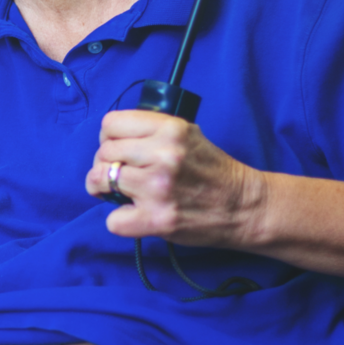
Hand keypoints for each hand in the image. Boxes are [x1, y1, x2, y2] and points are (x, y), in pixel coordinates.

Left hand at [85, 110, 267, 246]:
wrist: (244, 206)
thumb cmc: (211, 170)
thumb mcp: (188, 134)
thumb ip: (153, 131)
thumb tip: (112, 137)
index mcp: (170, 130)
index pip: (111, 124)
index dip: (108, 138)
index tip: (116, 150)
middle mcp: (163, 155)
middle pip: (103, 153)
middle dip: (104, 164)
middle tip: (118, 175)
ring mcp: (158, 188)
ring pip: (99, 180)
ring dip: (103, 189)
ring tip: (118, 193)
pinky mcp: (158, 219)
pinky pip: (112, 220)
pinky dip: (119, 220)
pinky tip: (134, 215)